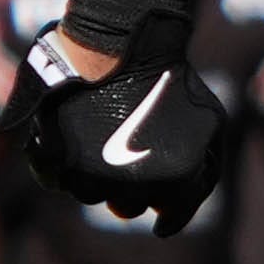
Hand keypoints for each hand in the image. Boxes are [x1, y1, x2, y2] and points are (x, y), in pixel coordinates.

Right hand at [12, 34, 232, 227]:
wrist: (125, 46)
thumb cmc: (173, 82)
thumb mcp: (210, 122)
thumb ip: (205, 169)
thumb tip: (176, 210)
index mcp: (173, 180)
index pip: (172, 217)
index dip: (171, 214)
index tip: (164, 217)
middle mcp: (130, 186)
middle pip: (128, 206)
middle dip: (134, 188)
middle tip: (133, 161)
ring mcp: (88, 175)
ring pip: (90, 194)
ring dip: (98, 177)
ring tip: (105, 142)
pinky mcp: (53, 159)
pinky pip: (56, 180)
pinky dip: (63, 168)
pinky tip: (74, 147)